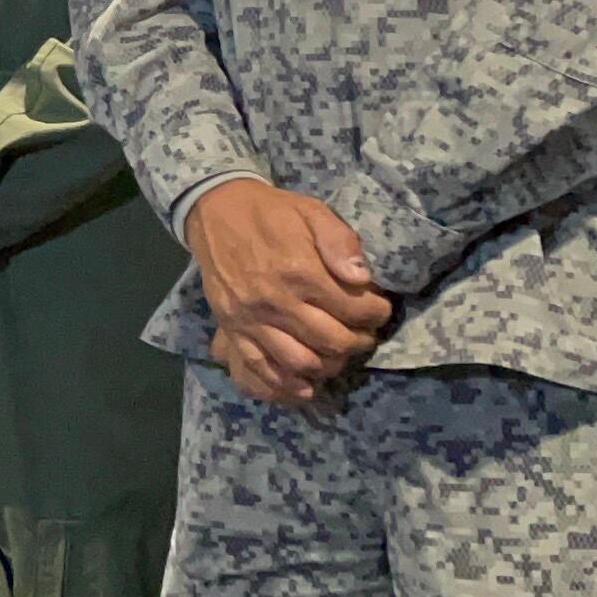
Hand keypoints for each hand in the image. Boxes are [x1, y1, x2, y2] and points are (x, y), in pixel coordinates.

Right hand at [184, 178, 389, 404]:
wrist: (216, 211)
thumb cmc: (271, 212)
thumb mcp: (311, 211)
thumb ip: (339, 241)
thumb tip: (362, 278)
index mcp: (300, 270)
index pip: (353, 308)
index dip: (376, 313)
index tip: (380, 309)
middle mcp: (276, 300)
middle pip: (331, 340)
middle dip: (359, 341)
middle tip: (365, 334)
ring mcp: (251, 318)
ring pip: (300, 360)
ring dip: (329, 364)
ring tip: (339, 353)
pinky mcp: (233, 328)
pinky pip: (260, 366)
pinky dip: (286, 383)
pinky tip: (306, 385)